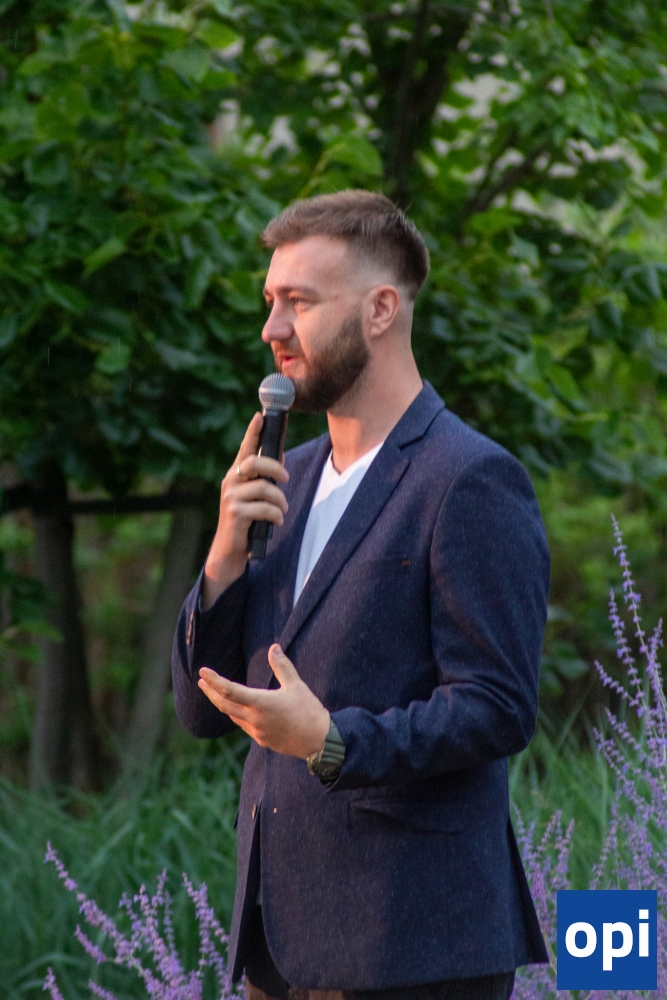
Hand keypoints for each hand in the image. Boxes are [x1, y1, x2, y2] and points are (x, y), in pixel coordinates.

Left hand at [197, 644, 330, 758]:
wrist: (318, 741)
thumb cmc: (309, 711)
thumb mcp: (296, 685)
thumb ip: (282, 666)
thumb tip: (274, 647)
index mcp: (261, 703)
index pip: (229, 690)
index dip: (214, 680)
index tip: (203, 671)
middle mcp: (254, 719)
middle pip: (224, 705)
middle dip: (210, 692)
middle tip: (201, 681)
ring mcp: (256, 732)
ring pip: (233, 716)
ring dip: (222, 704)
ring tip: (215, 693)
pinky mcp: (262, 740)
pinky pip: (244, 725)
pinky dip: (236, 714)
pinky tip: (238, 709)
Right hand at [202, 413, 288, 608]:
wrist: (230, 551)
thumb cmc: (247, 521)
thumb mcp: (255, 497)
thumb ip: (263, 479)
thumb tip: (281, 458)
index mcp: (236, 475)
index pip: (245, 448)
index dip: (253, 431)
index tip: (261, 415)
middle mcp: (230, 482)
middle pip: (255, 463)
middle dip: (276, 469)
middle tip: (286, 479)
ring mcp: (231, 498)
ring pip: (264, 488)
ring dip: (279, 501)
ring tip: (281, 511)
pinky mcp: (235, 514)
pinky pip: (264, 508)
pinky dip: (275, 515)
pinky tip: (275, 522)